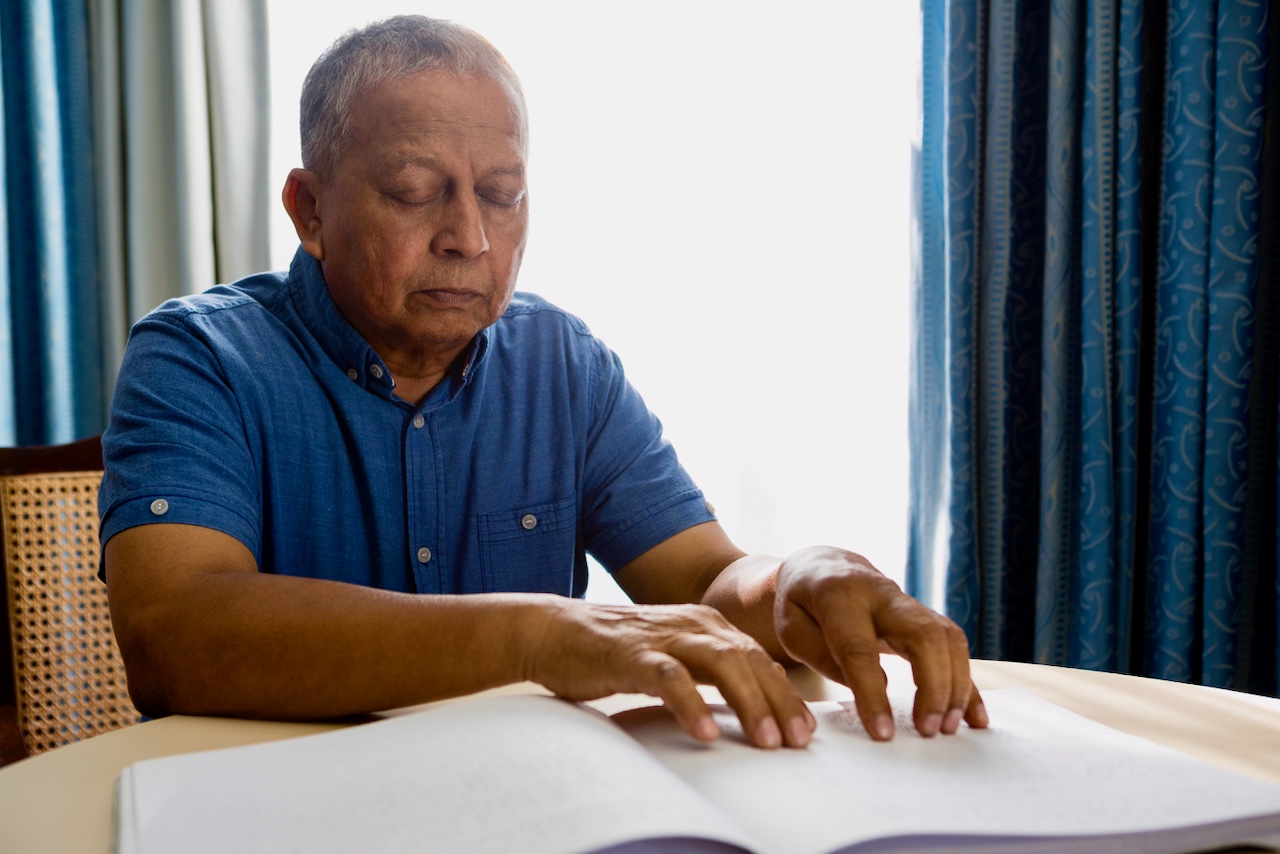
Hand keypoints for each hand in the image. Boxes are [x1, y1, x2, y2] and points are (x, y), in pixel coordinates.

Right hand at [525, 598, 815, 748]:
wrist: (553, 631)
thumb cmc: (614, 651)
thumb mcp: (672, 656)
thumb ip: (706, 673)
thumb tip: (749, 712)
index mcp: (706, 625)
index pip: (758, 659)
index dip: (786, 694)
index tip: (806, 731)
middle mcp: (692, 624)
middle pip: (750, 661)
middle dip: (779, 702)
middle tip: (799, 741)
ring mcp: (663, 636)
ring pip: (720, 664)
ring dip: (748, 702)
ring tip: (765, 741)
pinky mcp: (631, 653)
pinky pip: (669, 677)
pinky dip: (691, 704)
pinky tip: (706, 732)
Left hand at [772, 546, 986, 739]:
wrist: (824, 567)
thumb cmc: (802, 603)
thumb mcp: (791, 627)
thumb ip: (821, 656)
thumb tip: (869, 687)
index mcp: (839, 595)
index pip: (859, 648)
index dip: (872, 693)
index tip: (883, 733)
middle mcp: (883, 594)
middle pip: (924, 634)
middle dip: (933, 685)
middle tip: (929, 730)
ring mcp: (909, 603)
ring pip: (947, 638)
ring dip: (955, 686)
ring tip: (946, 728)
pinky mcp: (924, 617)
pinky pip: (954, 647)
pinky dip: (966, 683)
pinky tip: (973, 718)